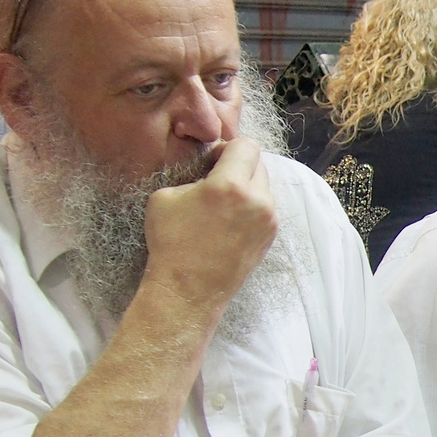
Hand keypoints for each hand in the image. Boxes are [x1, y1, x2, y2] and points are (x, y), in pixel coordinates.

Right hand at [141, 136, 277, 315]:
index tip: (212, 162)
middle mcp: (257, 201)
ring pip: (263, 187)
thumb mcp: (166, 196)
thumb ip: (193, 176)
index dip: (227, 148)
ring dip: (246, 188)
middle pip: (258, 164)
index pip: (246, 145)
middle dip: (238, 166)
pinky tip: (229, 222)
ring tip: (222, 205)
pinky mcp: (269, 237)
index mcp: (230, 185)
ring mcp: (268, 221)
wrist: (187, 290)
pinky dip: (250, 208)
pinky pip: (264, 209)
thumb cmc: (171, 243)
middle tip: (216, 181)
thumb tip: (209, 174)